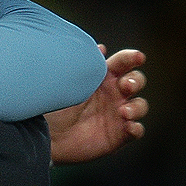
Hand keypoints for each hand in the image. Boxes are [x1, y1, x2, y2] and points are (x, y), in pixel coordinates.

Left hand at [45, 45, 148, 162]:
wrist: (45, 137)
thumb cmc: (52, 107)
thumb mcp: (65, 84)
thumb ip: (82, 66)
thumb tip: (100, 48)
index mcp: (101, 76)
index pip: (122, 62)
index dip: (132, 58)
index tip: (137, 57)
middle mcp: (112, 93)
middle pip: (136, 81)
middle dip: (136, 81)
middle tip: (126, 85)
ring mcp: (116, 114)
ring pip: (140, 105)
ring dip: (137, 106)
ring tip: (124, 111)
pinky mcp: (118, 134)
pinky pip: (136, 130)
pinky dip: (136, 128)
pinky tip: (129, 127)